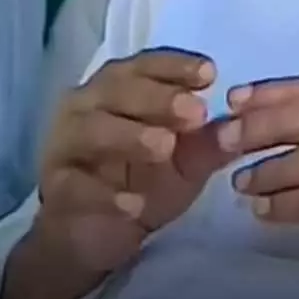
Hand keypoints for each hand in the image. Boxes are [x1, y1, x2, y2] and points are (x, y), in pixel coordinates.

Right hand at [32, 48, 235, 272]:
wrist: (98, 233)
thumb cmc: (144, 181)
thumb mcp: (188, 162)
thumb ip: (211, 142)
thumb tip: (244, 122)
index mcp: (120, 90)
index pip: (145, 65)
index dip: (175, 66)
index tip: (209, 73)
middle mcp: (87, 106)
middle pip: (117, 90)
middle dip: (157, 97)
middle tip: (194, 112)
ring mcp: (64, 145)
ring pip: (91, 130)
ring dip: (130, 136)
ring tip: (164, 148)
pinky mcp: (54, 188)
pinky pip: (75, 186)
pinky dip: (104, 194)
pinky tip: (133, 205)